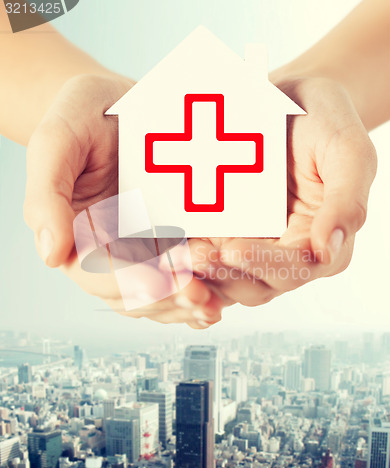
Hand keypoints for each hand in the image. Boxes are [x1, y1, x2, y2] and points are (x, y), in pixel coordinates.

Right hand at [24, 74, 223, 327]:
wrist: (118, 104)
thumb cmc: (83, 117)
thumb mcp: (57, 142)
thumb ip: (46, 196)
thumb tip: (51, 254)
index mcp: (78, 236)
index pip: (98, 274)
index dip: (130, 283)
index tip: (161, 282)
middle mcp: (111, 251)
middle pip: (135, 294)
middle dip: (168, 298)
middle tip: (202, 295)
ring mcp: (143, 249)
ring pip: (162, 295)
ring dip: (188, 303)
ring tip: (216, 301)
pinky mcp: (171, 240)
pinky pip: (185, 276)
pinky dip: (202, 290)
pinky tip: (222, 295)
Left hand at [189, 77, 376, 306]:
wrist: (289, 99)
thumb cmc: (325, 121)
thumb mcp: (348, 152)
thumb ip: (346, 203)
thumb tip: (327, 251)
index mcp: (319, 242)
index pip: (294, 269)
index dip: (264, 265)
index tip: (233, 250)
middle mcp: (285, 252)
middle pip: (255, 284)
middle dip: (224, 275)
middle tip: (195, 257)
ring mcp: (253, 245)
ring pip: (226, 277)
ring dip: (202, 274)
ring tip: (177, 255)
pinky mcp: (226, 232)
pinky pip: (206, 253)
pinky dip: (188, 255)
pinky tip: (169, 244)